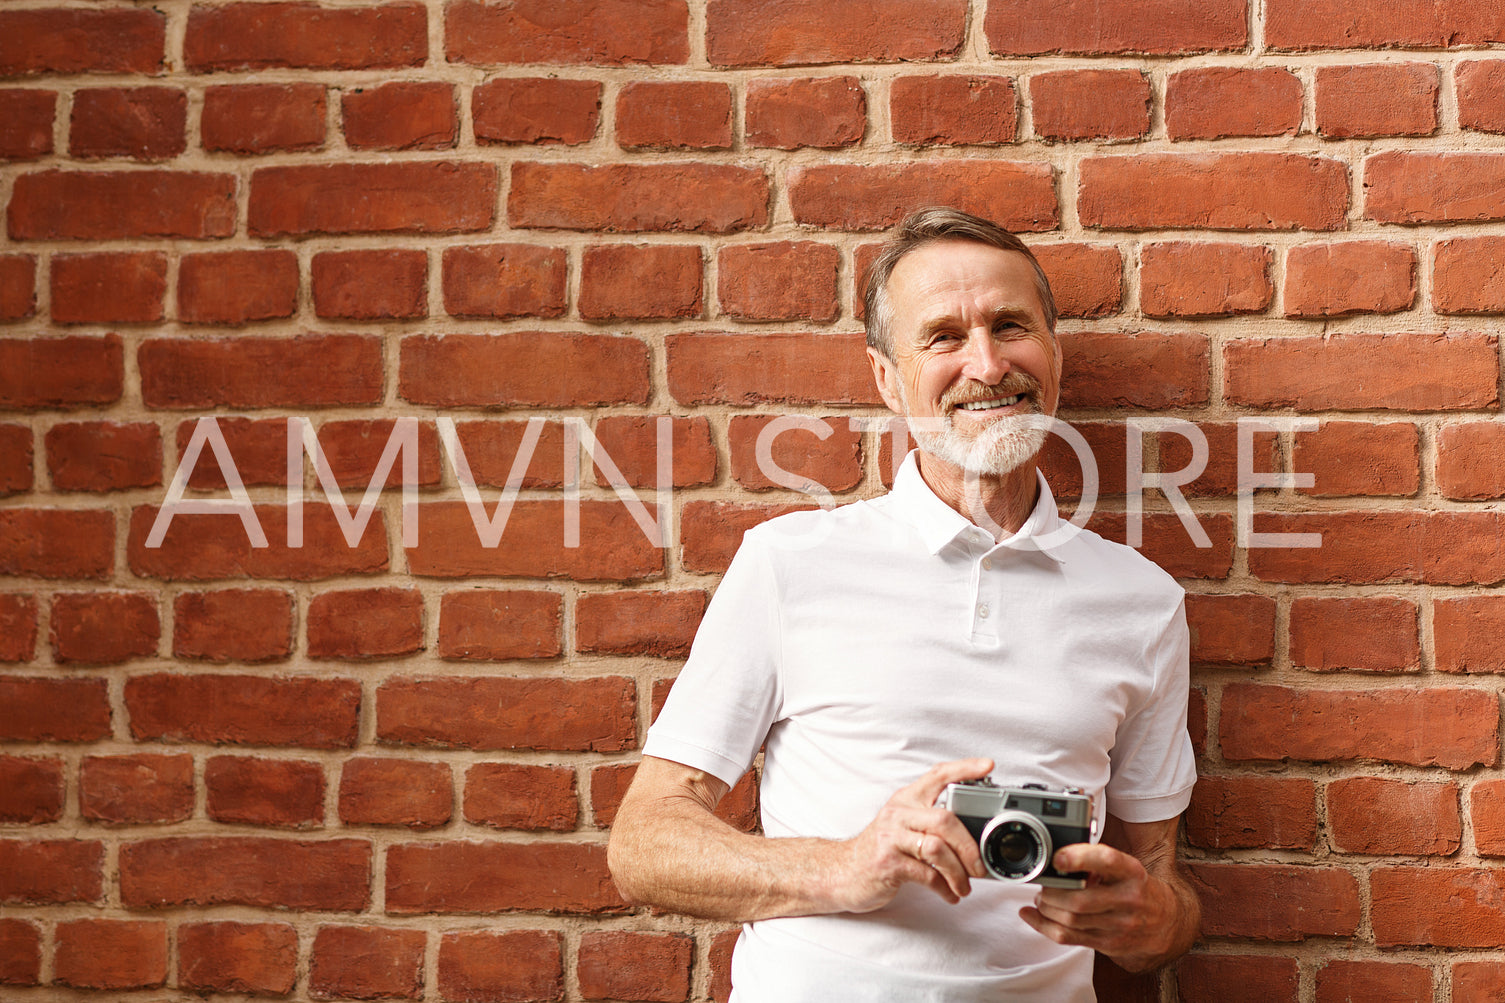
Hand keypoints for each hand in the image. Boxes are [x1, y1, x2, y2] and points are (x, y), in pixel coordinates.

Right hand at [828, 758, 993, 913]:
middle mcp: (898, 813)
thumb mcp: (902, 824)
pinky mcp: (887, 863)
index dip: (964, 768)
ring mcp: (891, 838)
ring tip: (964, 886)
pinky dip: (944, 887)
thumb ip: (930, 821)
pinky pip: (925, 874)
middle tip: (979, 867)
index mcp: (906, 799)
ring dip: (958, 872)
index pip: (938, 775)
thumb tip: (975, 834)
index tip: (987, 766)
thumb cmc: (881, 849)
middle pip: (945, 819)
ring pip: (937, 848)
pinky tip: (949, 894)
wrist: (842, 872)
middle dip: (969, 846)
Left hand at [1017, 841, 1183, 970]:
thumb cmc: (1139, 889)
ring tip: (1042, 898)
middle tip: (1043, 884)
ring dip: (1046, 908)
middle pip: (1080, 899)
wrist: (1170, 924)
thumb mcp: (1128, 869)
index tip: (1058, 857)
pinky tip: (1031, 915)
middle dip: (1051, 892)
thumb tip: (1059, 861)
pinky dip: (1043, 926)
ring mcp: (1119, 926)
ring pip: (1071, 920)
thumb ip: (1098, 864)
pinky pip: (1069, 937)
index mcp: (1133, 873)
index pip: (1107, 861)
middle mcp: (1128, 900)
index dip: (1080, 858)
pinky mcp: (1109, 944)